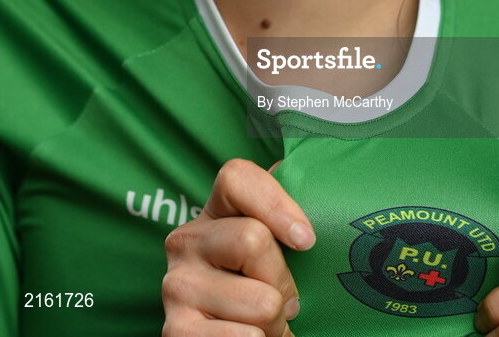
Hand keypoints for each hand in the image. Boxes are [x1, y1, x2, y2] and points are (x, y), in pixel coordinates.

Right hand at [161, 158, 315, 335]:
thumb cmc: (264, 290)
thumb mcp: (274, 248)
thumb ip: (285, 216)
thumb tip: (321, 187)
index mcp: (213, 212)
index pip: (236, 177)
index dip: (276, 202)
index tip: (306, 240)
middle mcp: (186, 241)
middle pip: (253, 240)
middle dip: (284, 281)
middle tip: (288, 301)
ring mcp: (176, 285)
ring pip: (260, 301)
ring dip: (276, 323)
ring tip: (267, 325)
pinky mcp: (177, 331)